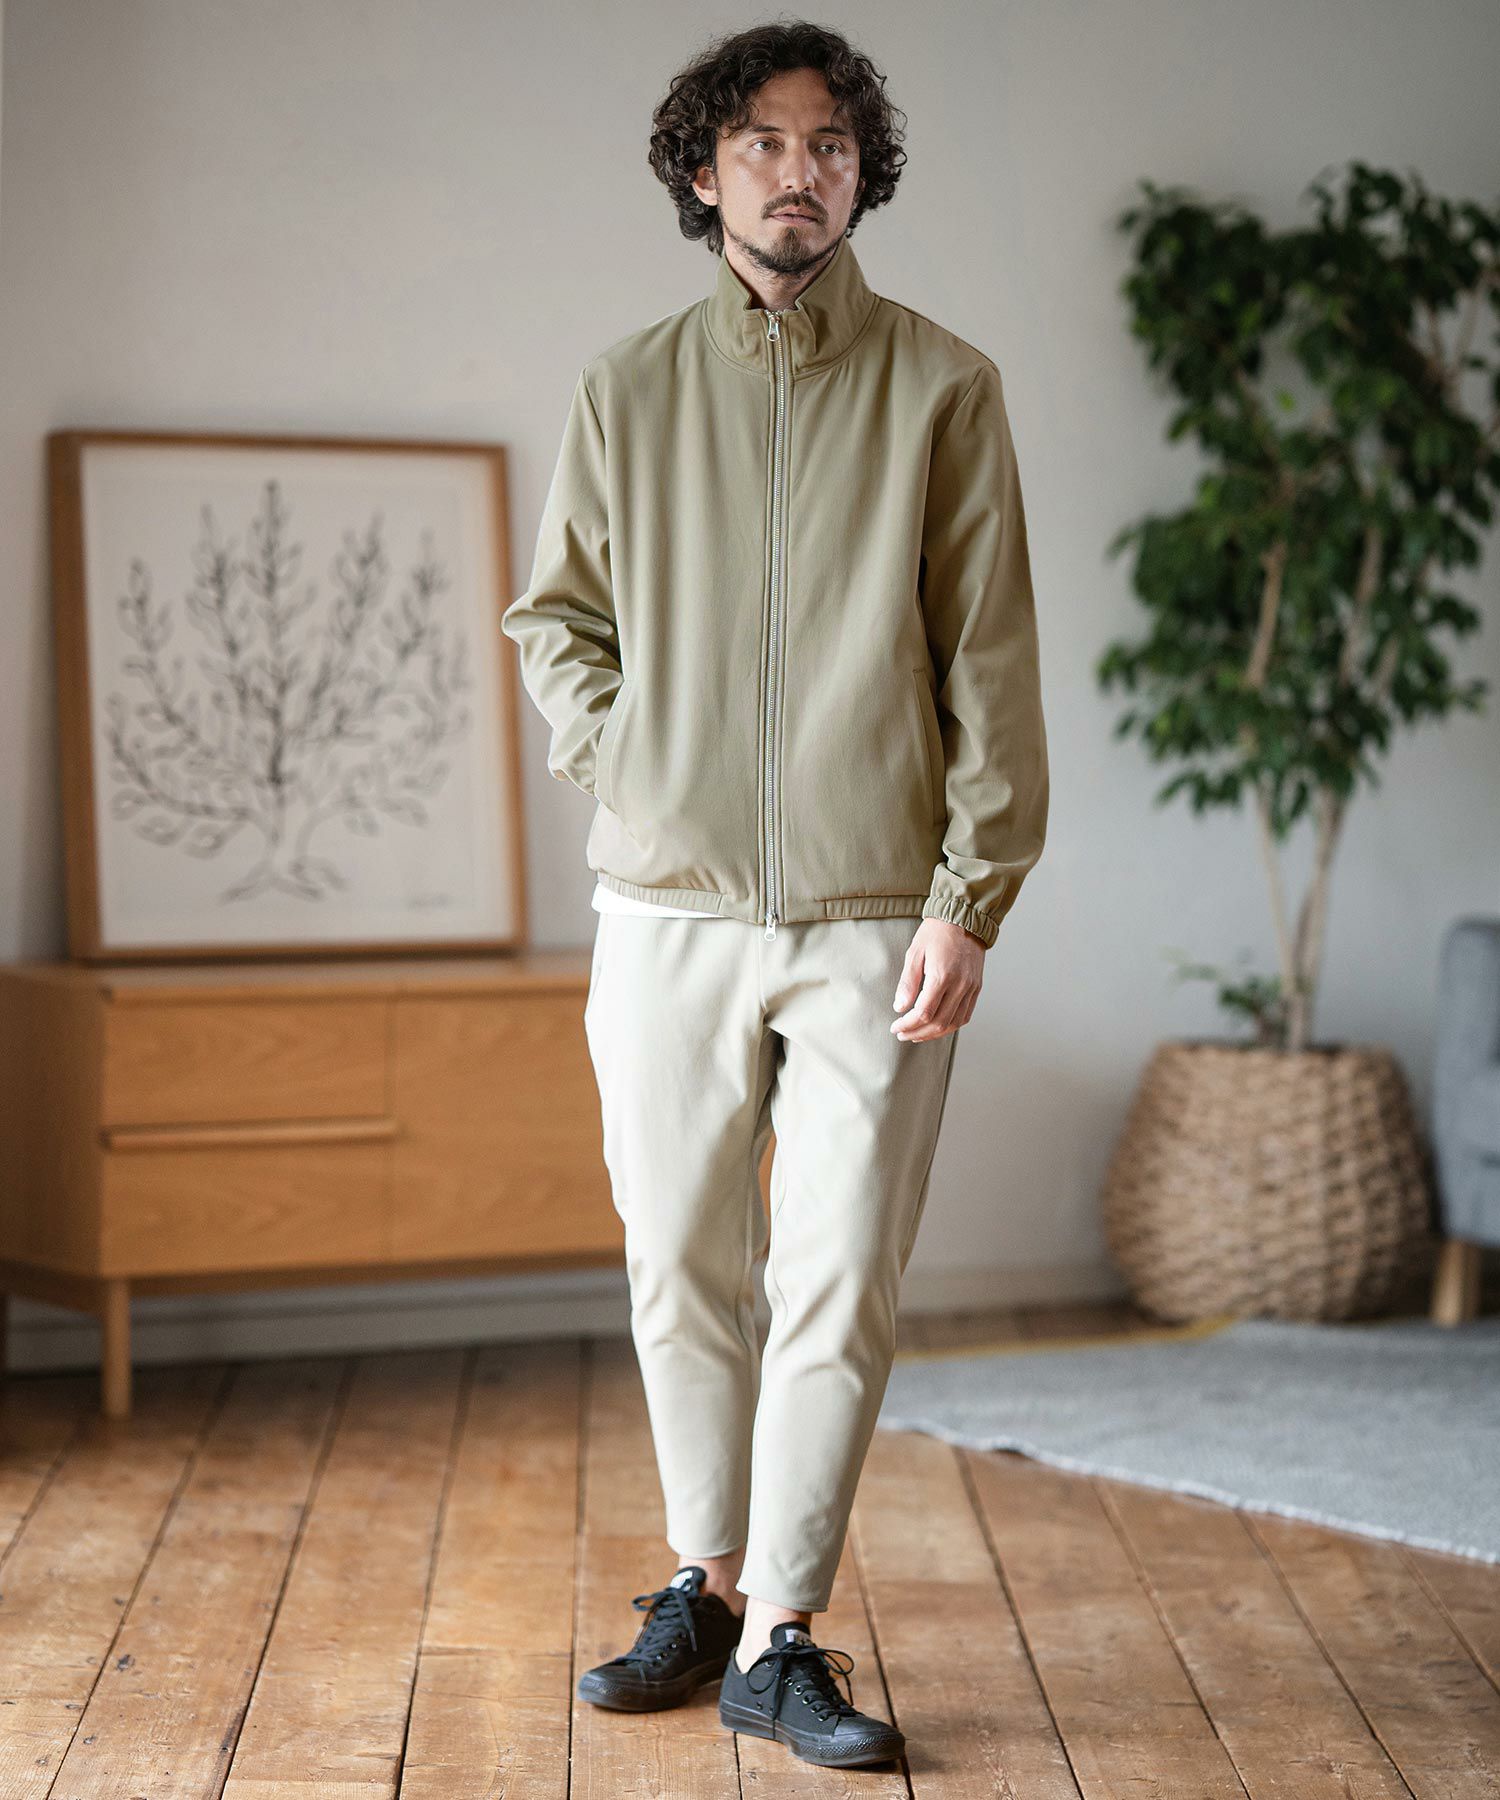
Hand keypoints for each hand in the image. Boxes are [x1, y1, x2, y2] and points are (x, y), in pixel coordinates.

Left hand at [891, 919, 984, 1041]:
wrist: (964, 918)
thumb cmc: (937, 932)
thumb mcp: (915, 952)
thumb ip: (907, 982)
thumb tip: (900, 1007)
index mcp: (942, 975)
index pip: (924, 1013)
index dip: (908, 1024)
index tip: (895, 1026)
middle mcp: (960, 985)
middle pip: (939, 1023)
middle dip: (917, 1033)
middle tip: (902, 1034)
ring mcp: (970, 988)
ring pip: (953, 1023)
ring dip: (933, 1034)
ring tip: (917, 1034)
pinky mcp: (976, 988)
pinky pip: (965, 1015)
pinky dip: (950, 1026)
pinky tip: (937, 1026)